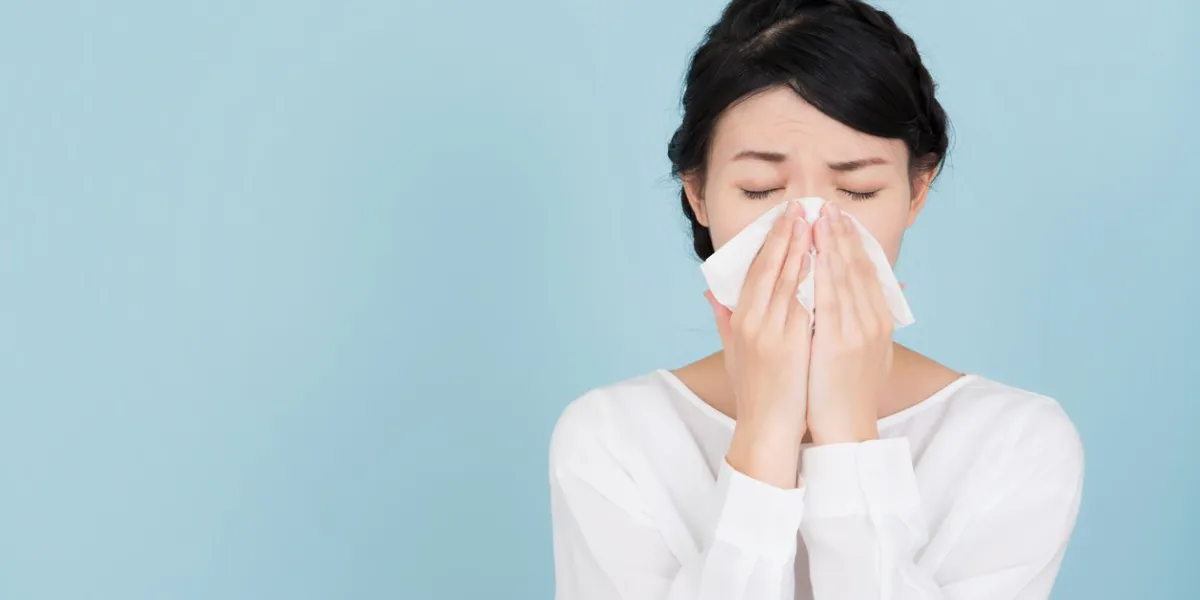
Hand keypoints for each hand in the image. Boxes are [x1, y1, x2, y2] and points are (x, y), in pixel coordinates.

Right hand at [704, 201, 812, 487]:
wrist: (767, 429)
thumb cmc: (753, 392)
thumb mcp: (732, 352)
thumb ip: (724, 319)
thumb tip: (712, 293)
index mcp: (740, 320)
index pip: (758, 269)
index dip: (773, 240)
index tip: (786, 216)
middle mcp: (754, 322)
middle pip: (775, 267)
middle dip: (791, 234)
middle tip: (805, 206)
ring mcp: (775, 333)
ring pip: (794, 280)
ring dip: (808, 248)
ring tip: (821, 223)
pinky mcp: (795, 345)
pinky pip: (810, 303)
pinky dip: (820, 279)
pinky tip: (831, 261)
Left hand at [806, 203, 893, 444]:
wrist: (847, 430)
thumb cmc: (847, 395)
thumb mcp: (865, 356)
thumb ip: (862, 326)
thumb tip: (862, 305)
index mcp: (878, 323)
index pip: (867, 273)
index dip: (853, 244)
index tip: (840, 220)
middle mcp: (872, 322)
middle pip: (858, 268)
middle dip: (843, 235)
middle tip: (829, 207)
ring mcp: (857, 331)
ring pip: (844, 277)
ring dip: (832, 244)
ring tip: (820, 217)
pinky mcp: (839, 342)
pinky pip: (829, 298)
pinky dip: (822, 271)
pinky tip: (813, 251)